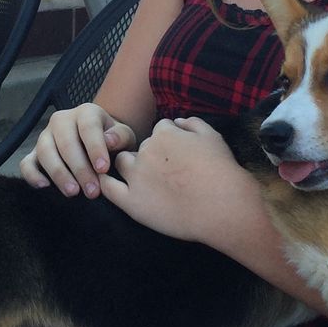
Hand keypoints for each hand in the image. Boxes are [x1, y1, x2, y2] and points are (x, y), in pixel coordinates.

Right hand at [19, 103, 136, 197]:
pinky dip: (32, 174)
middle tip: (92, 191)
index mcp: (86, 113)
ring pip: (45, 151)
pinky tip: (44, 186)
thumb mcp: (124, 136)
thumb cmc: (113, 141)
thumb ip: (120, 137)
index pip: (88, 127)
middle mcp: (62, 120)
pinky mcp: (34, 153)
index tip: (103, 169)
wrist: (99, 144)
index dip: (95, 148)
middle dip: (79, 168)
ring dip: (59, 173)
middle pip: (66, 142)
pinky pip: (26, 162)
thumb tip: (109, 140)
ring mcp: (45, 136)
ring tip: (73, 192)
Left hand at [99, 117, 258, 246]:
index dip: (169, 141)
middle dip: (150, 155)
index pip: (160, 130)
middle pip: (141, 147)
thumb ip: (192, 123)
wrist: (222, 205)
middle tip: (166, 171)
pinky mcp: (132, 202)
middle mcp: (146, 151)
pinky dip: (105, 183)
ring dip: (130, 165)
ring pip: (123, 163)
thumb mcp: (212, 136)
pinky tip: (107, 183)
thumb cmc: (221, 170)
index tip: (178, 154)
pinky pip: (109, 188)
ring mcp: (137, 177)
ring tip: (143, 178)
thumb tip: (177, 121)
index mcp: (164, 134)